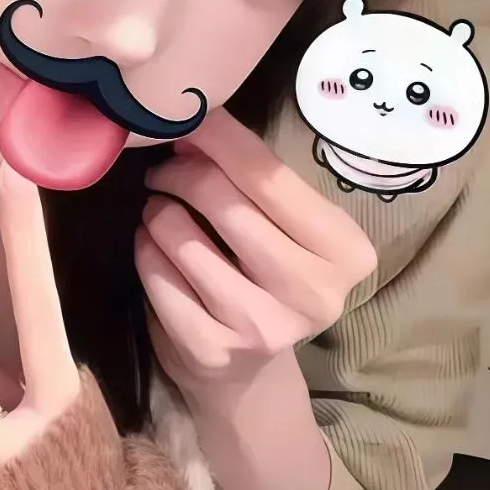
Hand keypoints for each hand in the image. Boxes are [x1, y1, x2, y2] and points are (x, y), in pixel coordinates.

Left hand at [135, 109, 377, 394]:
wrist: (249, 372)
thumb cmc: (266, 275)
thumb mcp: (283, 225)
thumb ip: (252, 178)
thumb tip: (192, 123)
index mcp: (345, 249)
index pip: (269, 174)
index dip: (218, 137)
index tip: (186, 118)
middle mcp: (313, 292)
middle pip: (222, 198)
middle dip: (179, 172)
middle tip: (164, 171)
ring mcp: (262, 326)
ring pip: (180, 235)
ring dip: (157, 212)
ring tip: (160, 212)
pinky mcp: (210, 349)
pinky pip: (156, 273)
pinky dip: (145, 250)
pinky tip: (153, 248)